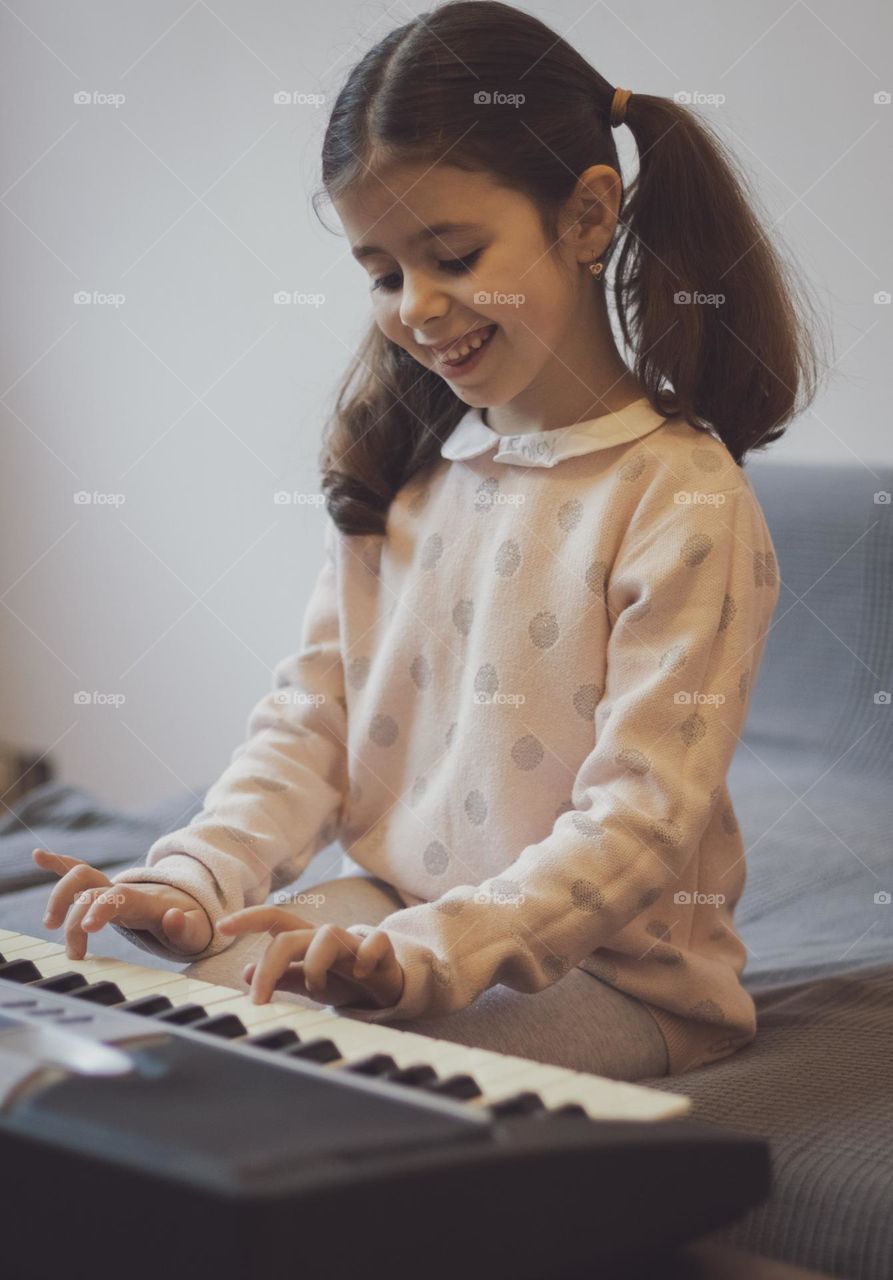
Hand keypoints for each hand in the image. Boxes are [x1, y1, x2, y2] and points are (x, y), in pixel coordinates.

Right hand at [33, 848, 212, 959]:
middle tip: (73, 952)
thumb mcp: (196, 932)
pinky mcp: (103, 891)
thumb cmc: (190, 924)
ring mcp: (112, 889)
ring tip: (49, 924)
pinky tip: (38, 855)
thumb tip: (173, 917)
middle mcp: (124, 890)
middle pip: (92, 890)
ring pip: (80, 878)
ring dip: (60, 896)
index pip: (118, 898)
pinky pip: (79, 873)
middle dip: (75, 915)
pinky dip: (59, 863)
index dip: (101, 908)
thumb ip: (185, 927)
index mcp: (145, 901)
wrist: (189, 908)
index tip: (88, 928)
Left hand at [217, 906, 404, 1008]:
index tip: (222, 927)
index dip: (247, 918)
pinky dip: (366, 957)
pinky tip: (360, 974)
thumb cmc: (342, 980)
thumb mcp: (307, 981)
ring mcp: (353, 943)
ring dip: (315, 965)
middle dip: (270, 967)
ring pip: (327, 935)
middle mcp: (325, 937)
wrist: (385, 987)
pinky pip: (374, 943)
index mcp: (305, 941)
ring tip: (317, 988)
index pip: (273, 919)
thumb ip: (281, 976)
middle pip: (291, 935)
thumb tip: (247, 973)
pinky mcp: (381, 951)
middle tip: (259, 1000)